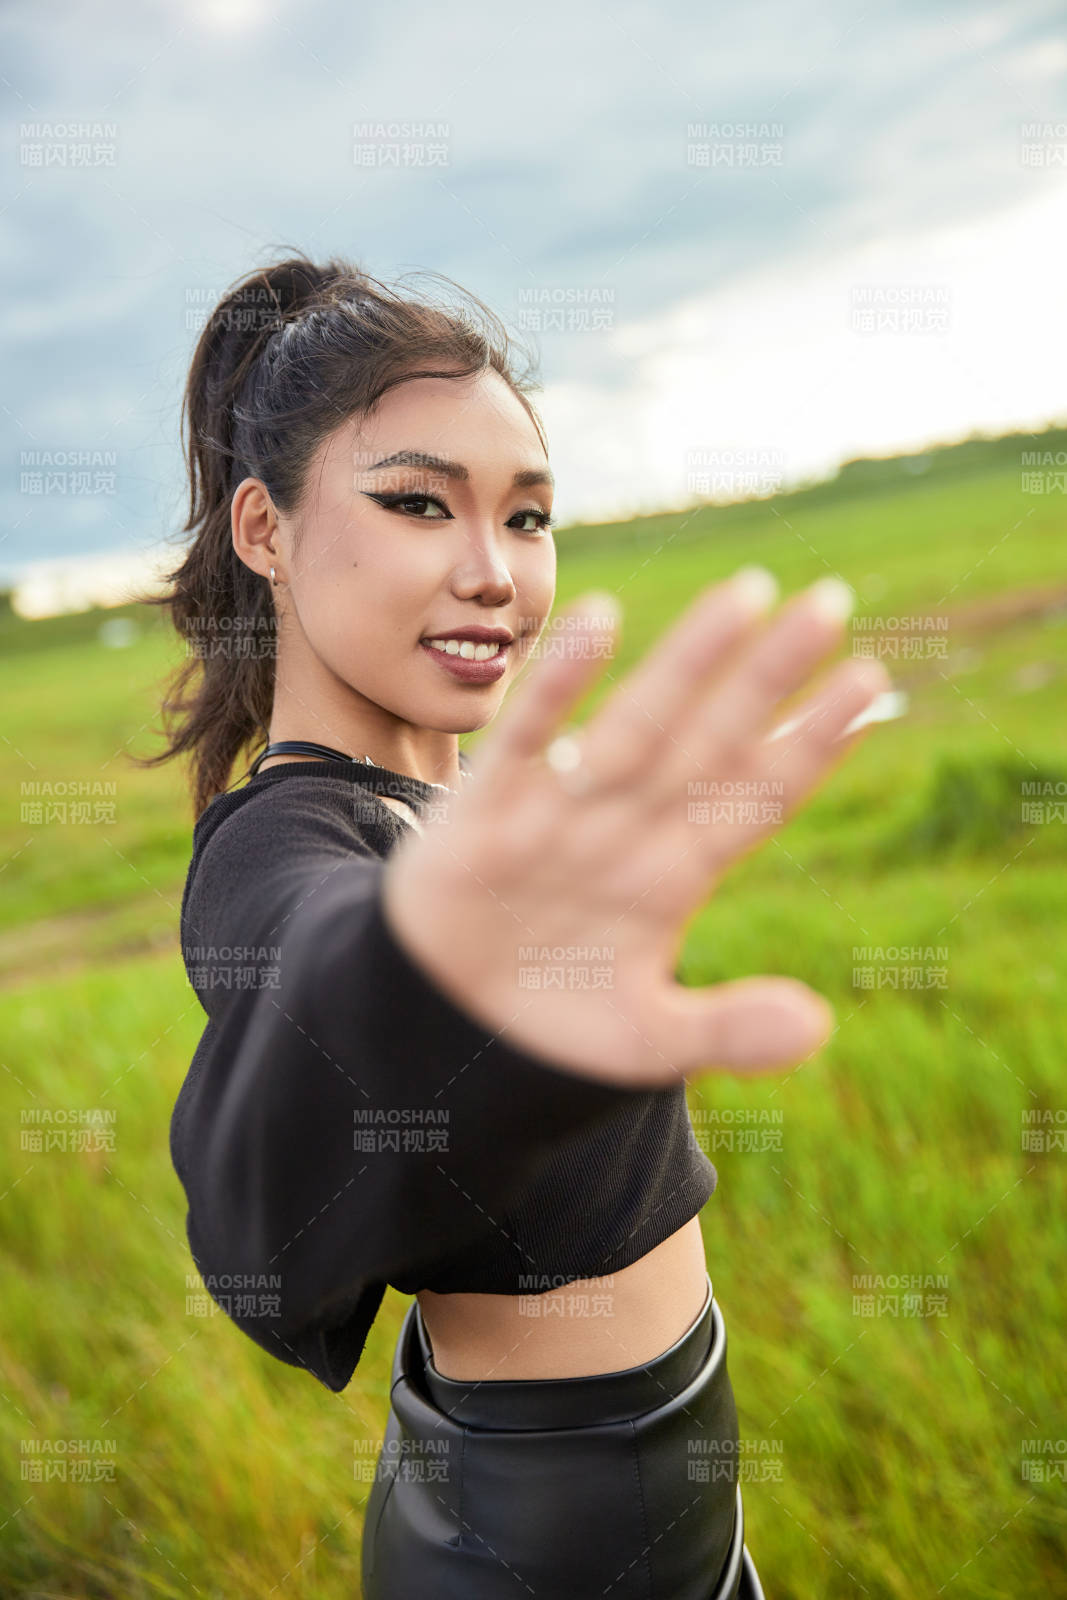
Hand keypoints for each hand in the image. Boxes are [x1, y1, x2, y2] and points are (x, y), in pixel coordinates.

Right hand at [380, 569, 892, 1089]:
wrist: (442, 1025)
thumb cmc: (550, 1019)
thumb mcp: (645, 1042)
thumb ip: (726, 1032)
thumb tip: (818, 1027)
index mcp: (674, 876)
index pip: (755, 797)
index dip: (810, 744)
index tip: (869, 688)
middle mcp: (629, 828)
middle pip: (711, 742)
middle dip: (768, 677)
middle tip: (829, 602)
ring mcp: (563, 811)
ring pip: (637, 725)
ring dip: (689, 662)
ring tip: (745, 595)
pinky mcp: (490, 809)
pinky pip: (530, 736)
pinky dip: (561, 684)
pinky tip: (602, 619)